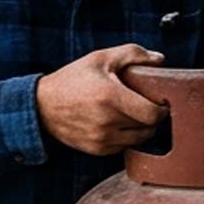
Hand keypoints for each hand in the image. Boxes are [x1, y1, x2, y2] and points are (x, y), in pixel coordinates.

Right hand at [36, 45, 167, 155]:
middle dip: (151, 116)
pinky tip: (116, 123)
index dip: (162, 108)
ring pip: (139, 139)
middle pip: (149, 127)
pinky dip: (126, 136)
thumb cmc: (72, 80)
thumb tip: (159, 59)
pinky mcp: (97, 149)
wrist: (42, 105)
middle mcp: (107, 121)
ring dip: (141, 128)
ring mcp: (102, 138)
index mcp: (110, 97)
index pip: (153, 113)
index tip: (160, 100)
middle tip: (145, 104)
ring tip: (131, 114)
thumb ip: (132, 54)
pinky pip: (124, 146)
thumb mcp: (100, 58)